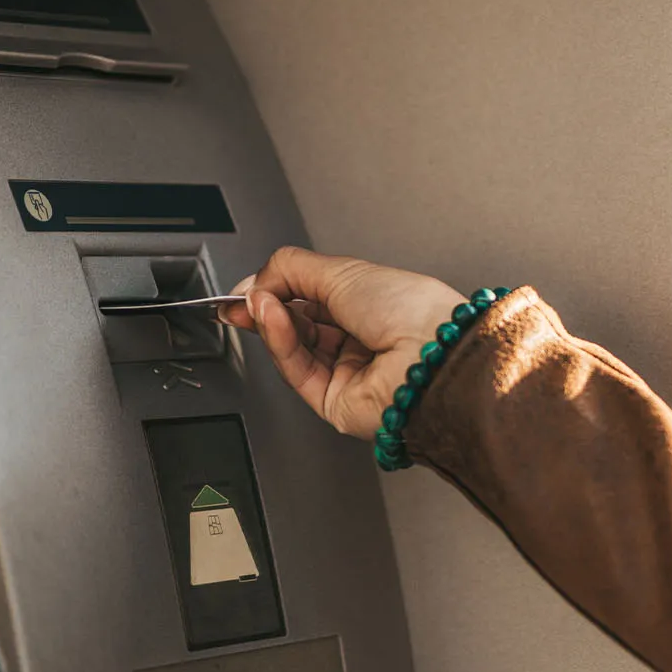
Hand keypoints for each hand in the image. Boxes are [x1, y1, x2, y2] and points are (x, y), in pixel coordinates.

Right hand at [221, 246, 464, 439]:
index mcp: (373, 304)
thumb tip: (256, 279)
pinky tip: (270, 320)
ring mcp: (350, 372)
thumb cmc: (412, 310)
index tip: (248, 284)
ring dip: (272, 323)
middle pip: (300, 324)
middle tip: (240, 298)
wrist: (431, 354)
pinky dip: (281, 344)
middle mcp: (363, 339)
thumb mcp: (344, 271)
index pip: (313, 297)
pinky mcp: (336, 402)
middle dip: (267, 308)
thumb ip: (291, 269)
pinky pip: (298, 371)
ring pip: (295, 348)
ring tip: (257, 304)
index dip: (278, 290)